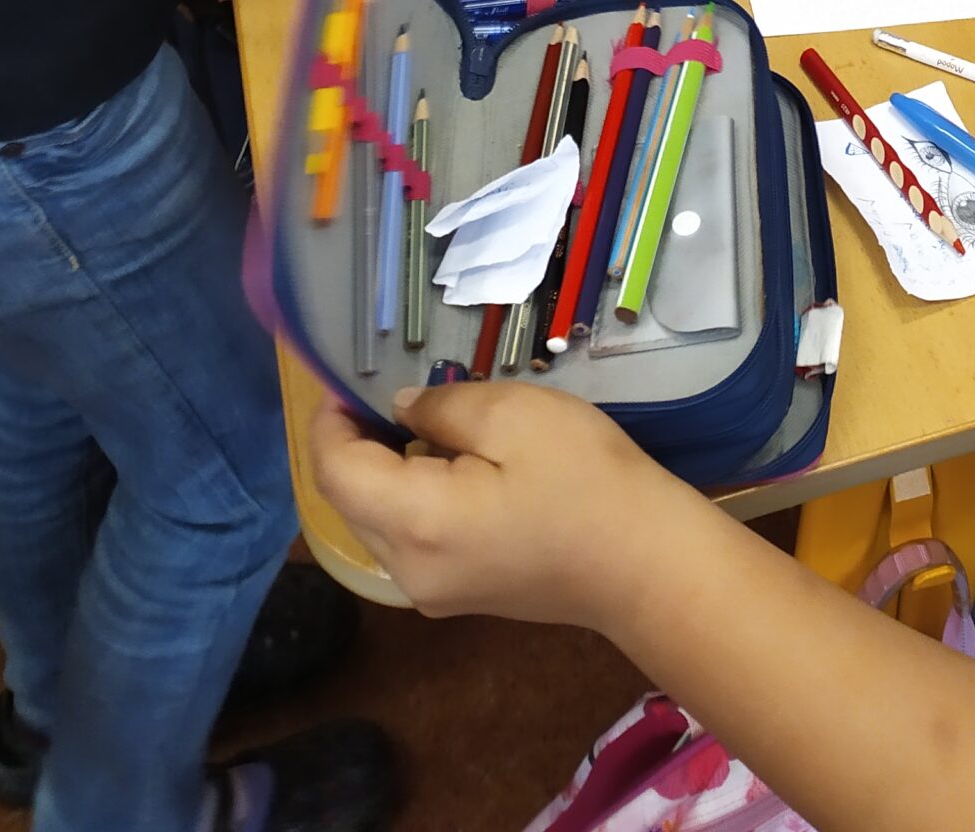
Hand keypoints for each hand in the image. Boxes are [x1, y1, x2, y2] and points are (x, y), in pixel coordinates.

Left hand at [308, 381, 669, 630]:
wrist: (644, 563)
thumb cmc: (585, 479)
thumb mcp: (515, 415)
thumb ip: (444, 406)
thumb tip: (403, 410)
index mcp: (415, 523)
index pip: (335, 472)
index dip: (329, 421)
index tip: (346, 379)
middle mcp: (407, 570)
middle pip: (350, 500)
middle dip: (356, 443)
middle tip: (386, 389)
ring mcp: (432, 592)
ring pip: (378, 521)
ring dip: (385, 470)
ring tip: (428, 421)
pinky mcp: (458, 594)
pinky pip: (410, 539)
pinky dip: (412, 497)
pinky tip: (455, 466)